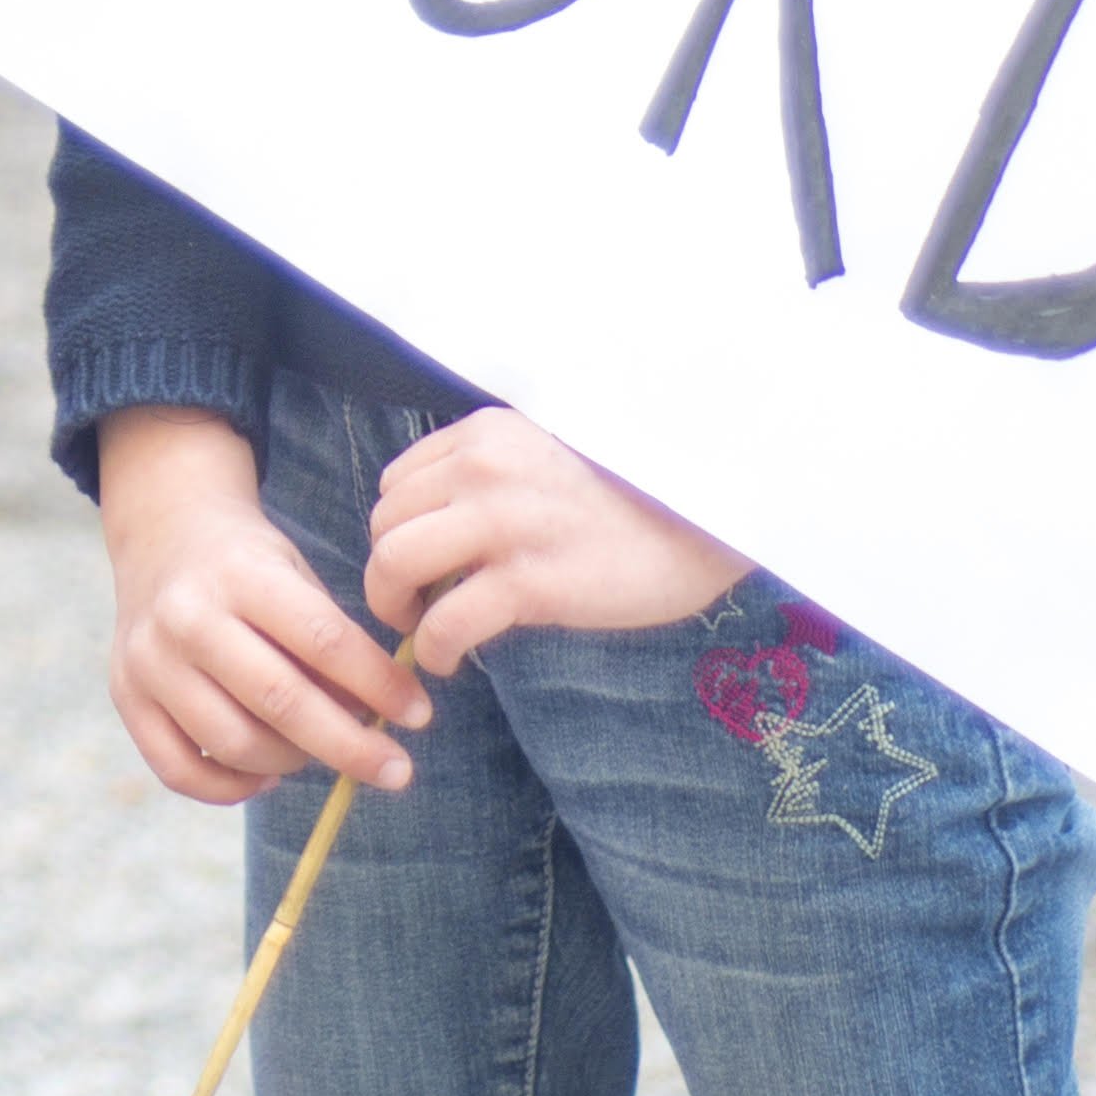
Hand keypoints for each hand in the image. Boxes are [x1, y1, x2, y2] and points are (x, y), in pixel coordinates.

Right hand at [94, 404, 427, 802]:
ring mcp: (149, 660)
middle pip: (279, 701)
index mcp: (240, 574)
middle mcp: (187, 616)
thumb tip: (380, 721)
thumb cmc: (249, 566)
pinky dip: (231, 789)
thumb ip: (334, 644)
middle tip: (398, 771)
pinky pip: (180, 771)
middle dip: (350, 745)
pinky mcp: (125, 696)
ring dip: (293, 763)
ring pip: (233, 743)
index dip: (378, 684)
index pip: (322, 639)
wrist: (163, 538)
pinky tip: (267, 776)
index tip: (419, 715)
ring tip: (320, 754)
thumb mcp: (296, 577)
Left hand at [363, 406, 750, 677]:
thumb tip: (440, 525)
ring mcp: (504, 524)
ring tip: (418, 628)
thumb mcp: (551, 453)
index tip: (418, 560)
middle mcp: (484, 469)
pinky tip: (449, 661)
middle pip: (385, 522)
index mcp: (486, 434)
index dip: (398, 527)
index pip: (398, 481)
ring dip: (392, 605)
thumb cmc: (636, 494)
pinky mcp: (531, 583)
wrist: (710, 520)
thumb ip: (494, 473)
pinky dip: (433, 649)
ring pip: (395, 563)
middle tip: (410, 602)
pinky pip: (446, 622)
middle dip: (386, 569)